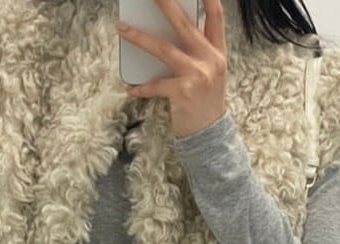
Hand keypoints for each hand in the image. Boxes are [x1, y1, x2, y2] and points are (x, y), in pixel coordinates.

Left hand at [117, 0, 228, 139]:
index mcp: (217, 51)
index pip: (216, 16)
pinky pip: (156, 85)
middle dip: (166, 3)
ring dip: (139, 37)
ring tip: (122, 28)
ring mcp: (197, 76)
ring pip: (164, 49)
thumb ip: (198, 50)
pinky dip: (141, 87)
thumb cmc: (205, 101)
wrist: (210, 135)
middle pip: (184, 24)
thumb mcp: (210, 72)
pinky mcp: (183, 93)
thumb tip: (168, 30)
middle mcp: (210, 60)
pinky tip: (130, 88)